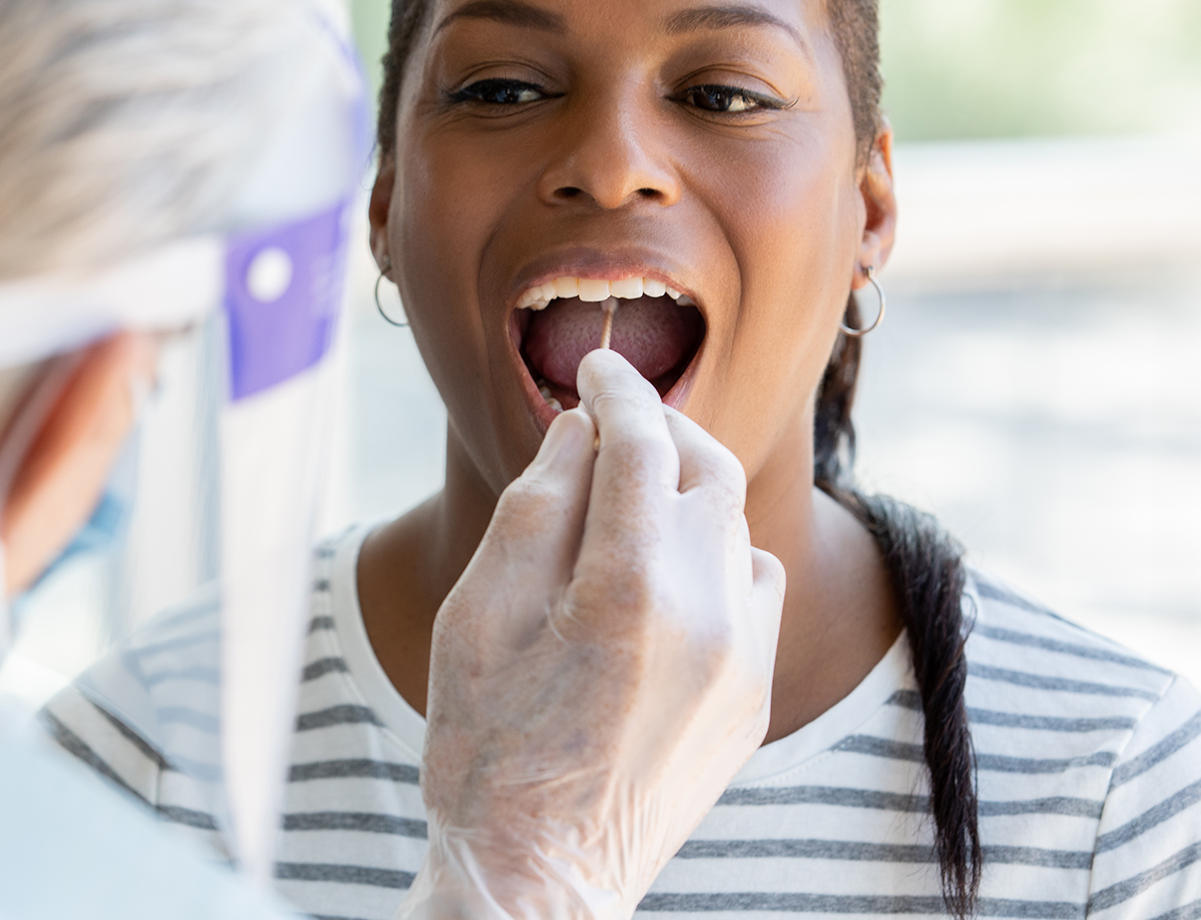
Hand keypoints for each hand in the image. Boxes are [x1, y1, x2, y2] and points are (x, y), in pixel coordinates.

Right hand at [402, 349, 784, 919]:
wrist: (536, 878)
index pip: (640, 443)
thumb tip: (581, 431)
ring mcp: (742, 663)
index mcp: (628, 588)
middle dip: (660, 428)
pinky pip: (753, 590)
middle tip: (610, 419)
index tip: (595, 363)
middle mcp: (707, 617)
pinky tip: (662, 574)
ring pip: (736, 526)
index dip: (616, 388)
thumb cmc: (486, 744)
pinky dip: (715, 555)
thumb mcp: (479, 614)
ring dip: (688, 491)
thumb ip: (535, 507)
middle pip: (707, 471)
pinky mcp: (751, 700)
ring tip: (628, 497)